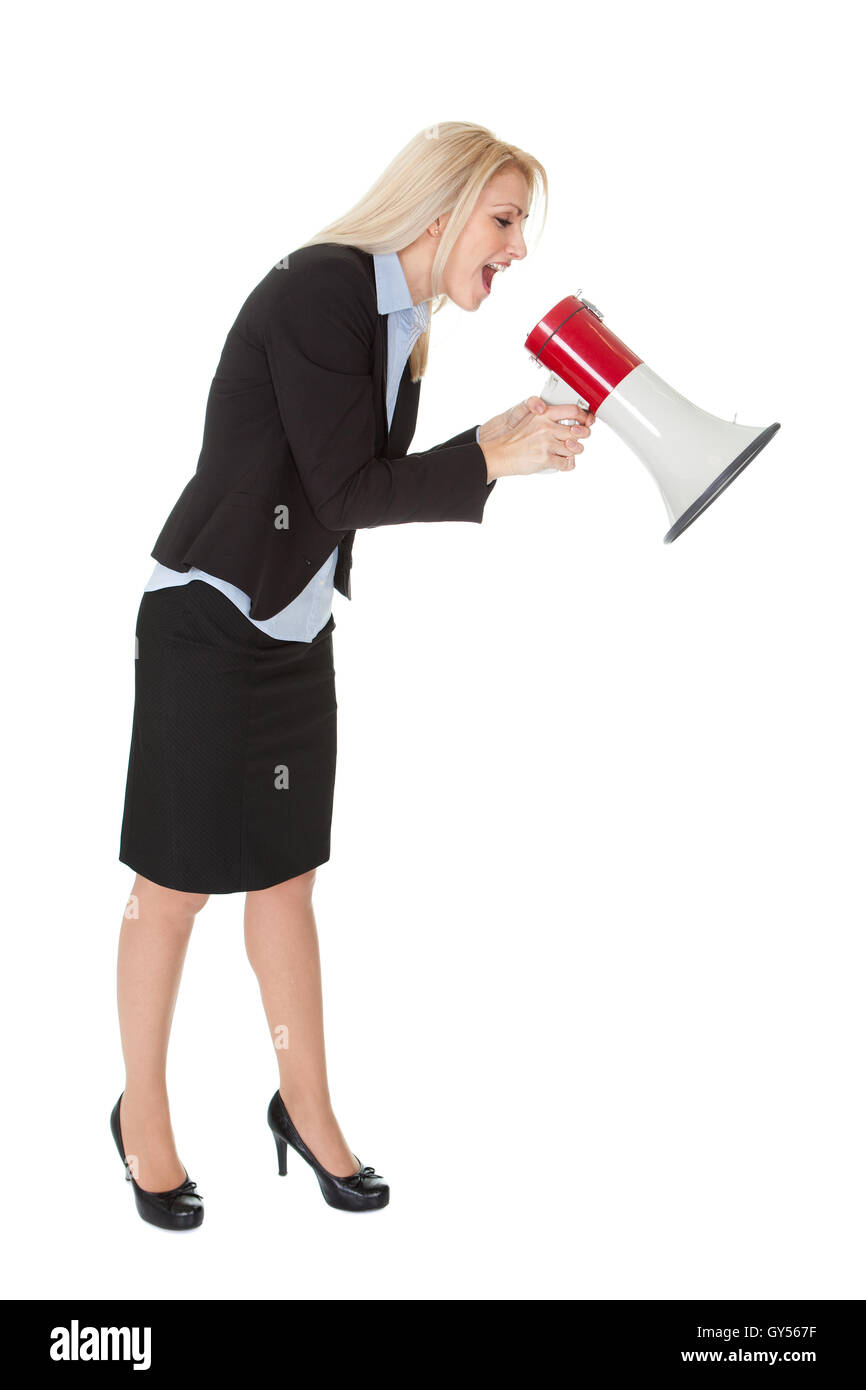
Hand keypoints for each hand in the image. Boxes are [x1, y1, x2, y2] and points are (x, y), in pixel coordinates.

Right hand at [477, 396, 594, 480]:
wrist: (501, 454)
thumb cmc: (516, 439)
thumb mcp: (531, 420)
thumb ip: (548, 418)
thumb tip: (570, 424)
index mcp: (544, 414)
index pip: (573, 411)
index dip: (584, 417)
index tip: (587, 422)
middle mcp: (546, 427)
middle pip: (578, 431)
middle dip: (581, 438)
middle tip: (577, 441)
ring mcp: (546, 443)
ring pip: (575, 448)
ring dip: (573, 453)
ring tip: (567, 453)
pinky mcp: (545, 459)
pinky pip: (566, 463)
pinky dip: (567, 465)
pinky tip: (563, 463)